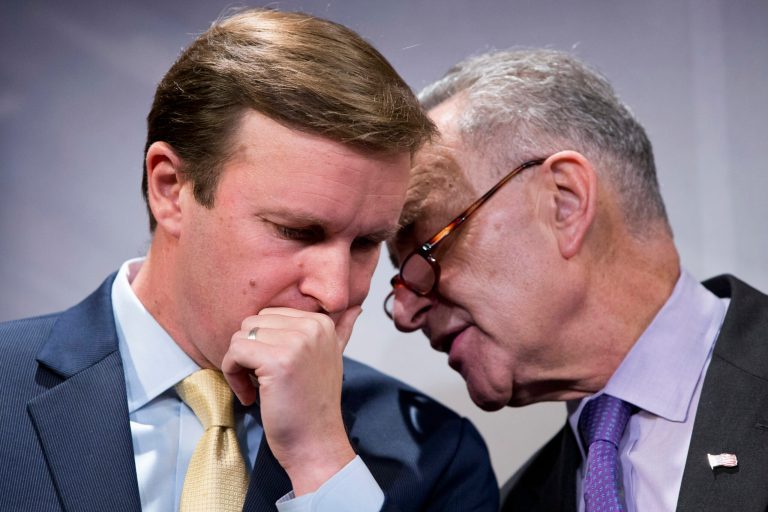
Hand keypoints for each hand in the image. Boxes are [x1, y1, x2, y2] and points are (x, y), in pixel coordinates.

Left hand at [221, 306, 361, 494]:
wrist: (316, 443)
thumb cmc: (315, 405)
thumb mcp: (332, 358)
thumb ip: (342, 330)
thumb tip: (356, 307)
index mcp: (322, 322)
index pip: (270, 314)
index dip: (263, 343)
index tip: (272, 370)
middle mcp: (312, 327)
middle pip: (252, 322)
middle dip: (248, 351)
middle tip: (260, 381)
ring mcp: (296, 343)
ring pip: (240, 335)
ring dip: (238, 365)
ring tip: (256, 388)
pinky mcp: (277, 361)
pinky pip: (234, 352)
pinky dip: (232, 375)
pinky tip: (250, 395)